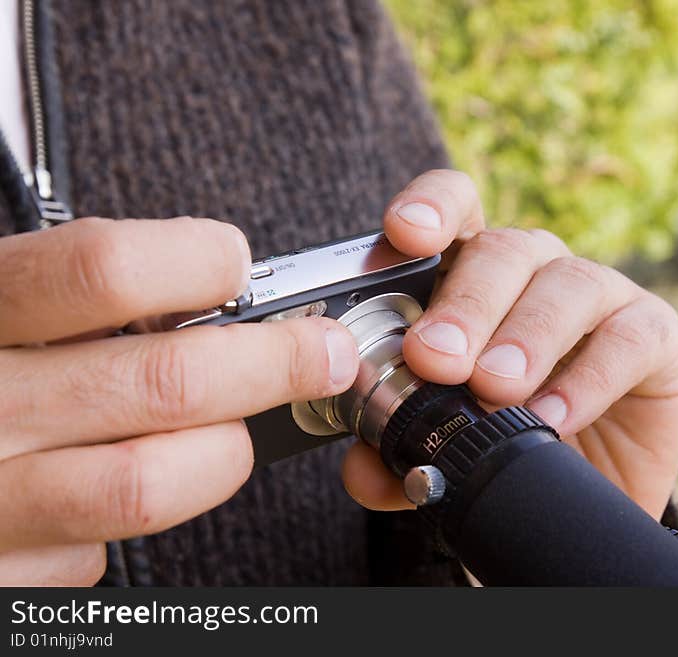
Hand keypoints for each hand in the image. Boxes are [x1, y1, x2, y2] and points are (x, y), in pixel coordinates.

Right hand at [0, 217, 358, 584]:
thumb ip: (65, 295)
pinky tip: (113, 487)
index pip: (102, 269)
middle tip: (317, 353)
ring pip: (147, 484)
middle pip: (163, 382)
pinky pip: (97, 554)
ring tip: (233, 433)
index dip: (193, 259)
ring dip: (221, 454)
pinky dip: (130, 520)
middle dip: (271, 364)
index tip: (234, 261)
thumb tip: (201, 278)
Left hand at [342, 170, 677, 520]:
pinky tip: (553, 418)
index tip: (404, 235)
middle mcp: (538, 271)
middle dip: (466, 306)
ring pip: (567, 284)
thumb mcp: (444, 446)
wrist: (582, 490)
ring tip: (494, 388)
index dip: (432, 208)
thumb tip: (361, 467)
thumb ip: (398, 448)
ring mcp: (601, 296)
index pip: (457, 210)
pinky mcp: (654, 334)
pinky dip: (587, 379)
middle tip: (436, 359)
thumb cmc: (507, 439)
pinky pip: (627, 339)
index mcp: (475, 275)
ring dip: (525, 337)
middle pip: (504, 251)